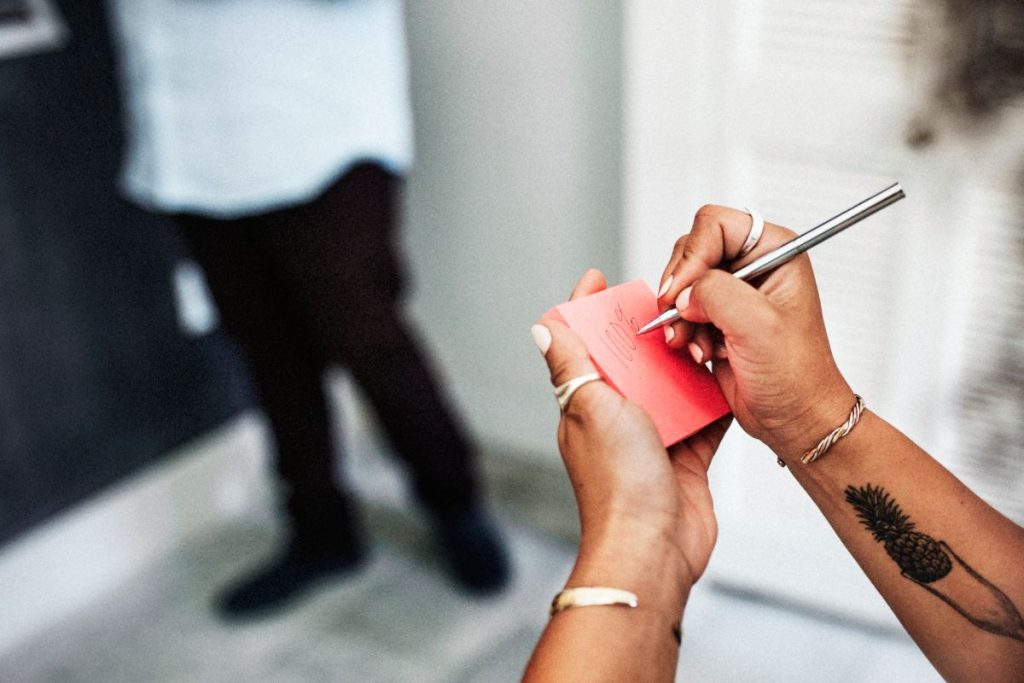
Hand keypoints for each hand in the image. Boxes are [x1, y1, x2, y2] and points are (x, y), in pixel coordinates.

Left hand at [532, 269, 730, 585]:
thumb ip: (571, 365)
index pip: (582, 344)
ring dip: (687, 361)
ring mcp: (653, 437)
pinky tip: (728, 373)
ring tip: (705, 328)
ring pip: (673, 385)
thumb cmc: (617, 484)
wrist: (653, 547)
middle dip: (648, 330)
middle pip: (633, 360)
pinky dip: (716, 398)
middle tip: (670, 300)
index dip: (588, 309)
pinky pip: (705, 417)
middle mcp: (617, 417)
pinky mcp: (687, 455)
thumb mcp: (590, 408)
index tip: (600, 278)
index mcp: (586, 402)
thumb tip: (543, 327)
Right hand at [655, 205, 855, 461]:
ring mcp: (733, 292)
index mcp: (775, 251)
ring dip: (679, 316)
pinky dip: (681, 331)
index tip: (684, 290)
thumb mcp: (758, 325)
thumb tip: (683, 292)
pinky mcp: (716, 317)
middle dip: (681, 288)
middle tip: (682, 317)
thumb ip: (716, 292)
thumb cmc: (797, 376)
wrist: (794, 419)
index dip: (693, 255)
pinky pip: (680, 310)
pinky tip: (699, 351)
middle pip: (692, 250)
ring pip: (681, 282)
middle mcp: (753, 266)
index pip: (716, 225)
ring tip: (694, 342)